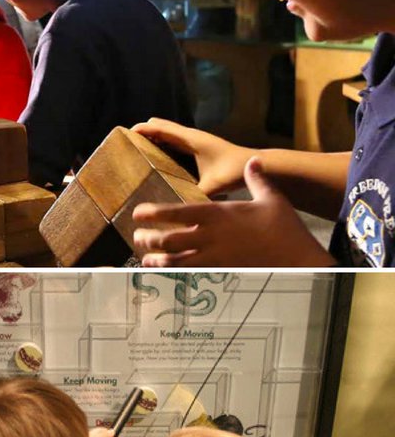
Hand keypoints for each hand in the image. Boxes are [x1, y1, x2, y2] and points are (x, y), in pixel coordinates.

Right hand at [132, 118, 254, 195]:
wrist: (257, 165)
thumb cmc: (234, 171)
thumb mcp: (212, 185)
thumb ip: (194, 196)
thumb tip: (176, 210)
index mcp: (191, 140)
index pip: (161, 129)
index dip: (143, 129)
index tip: (125, 133)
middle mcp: (192, 137)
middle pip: (162, 128)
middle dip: (145, 131)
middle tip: (126, 142)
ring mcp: (196, 140)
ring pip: (168, 133)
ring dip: (153, 137)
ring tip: (136, 148)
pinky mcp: (199, 147)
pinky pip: (175, 142)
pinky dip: (163, 144)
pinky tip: (157, 157)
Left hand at [133, 157, 334, 266]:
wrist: (300, 259)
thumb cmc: (285, 228)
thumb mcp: (271, 198)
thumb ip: (257, 179)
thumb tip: (253, 161)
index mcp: (218, 214)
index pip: (177, 212)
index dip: (153, 213)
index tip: (137, 213)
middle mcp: (211, 237)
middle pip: (168, 240)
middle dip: (148, 239)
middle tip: (138, 237)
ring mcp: (214, 257)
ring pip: (174, 261)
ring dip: (156, 259)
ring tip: (146, 257)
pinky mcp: (220, 273)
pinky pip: (190, 275)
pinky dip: (174, 274)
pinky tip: (166, 274)